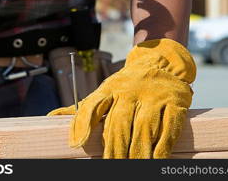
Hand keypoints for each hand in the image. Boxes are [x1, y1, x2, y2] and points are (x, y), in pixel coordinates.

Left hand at [48, 38, 195, 157]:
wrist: (160, 62)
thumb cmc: (127, 84)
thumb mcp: (105, 90)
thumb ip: (84, 108)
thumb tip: (52, 117)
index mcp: (110, 88)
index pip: (93, 105)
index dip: (83, 124)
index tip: (76, 143)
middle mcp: (130, 91)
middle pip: (119, 124)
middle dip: (115, 150)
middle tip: (112, 166)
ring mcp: (154, 97)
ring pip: (143, 129)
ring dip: (137, 153)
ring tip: (133, 166)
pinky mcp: (174, 103)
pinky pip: (168, 130)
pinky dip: (161, 149)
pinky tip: (155, 161)